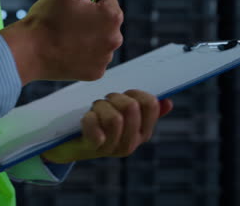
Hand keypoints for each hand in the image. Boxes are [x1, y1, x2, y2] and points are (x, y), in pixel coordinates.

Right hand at [0, 0, 122, 83]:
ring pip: (100, 40)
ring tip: (66, 38)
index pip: (107, 0)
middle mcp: (115, 38)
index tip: (71, 10)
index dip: (88, 2)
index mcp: (112, 15)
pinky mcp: (96, 73)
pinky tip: (68, 52)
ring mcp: (105, 58)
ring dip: (88, 37)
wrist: (28, 52)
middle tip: (67, 24)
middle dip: (90, 20)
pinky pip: (93, 59)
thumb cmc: (46, 18)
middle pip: (105, 21)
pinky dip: (84, 55)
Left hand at [41, 90, 172, 163]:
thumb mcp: (123, 118)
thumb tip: (167, 102)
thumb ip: (144, 111)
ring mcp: (112, 148)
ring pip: (114, 117)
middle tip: (105, 101)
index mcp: (142, 133)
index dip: (136, 92)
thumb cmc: (100, 125)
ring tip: (95, 109)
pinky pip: (94, 126)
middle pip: (131, 107)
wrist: (71, 145)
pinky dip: (89, 117)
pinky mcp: (93, 147)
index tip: (124, 94)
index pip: (151, 104)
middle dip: (115, 97)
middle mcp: (131, 143)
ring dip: (100, 106)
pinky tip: (87, 118)